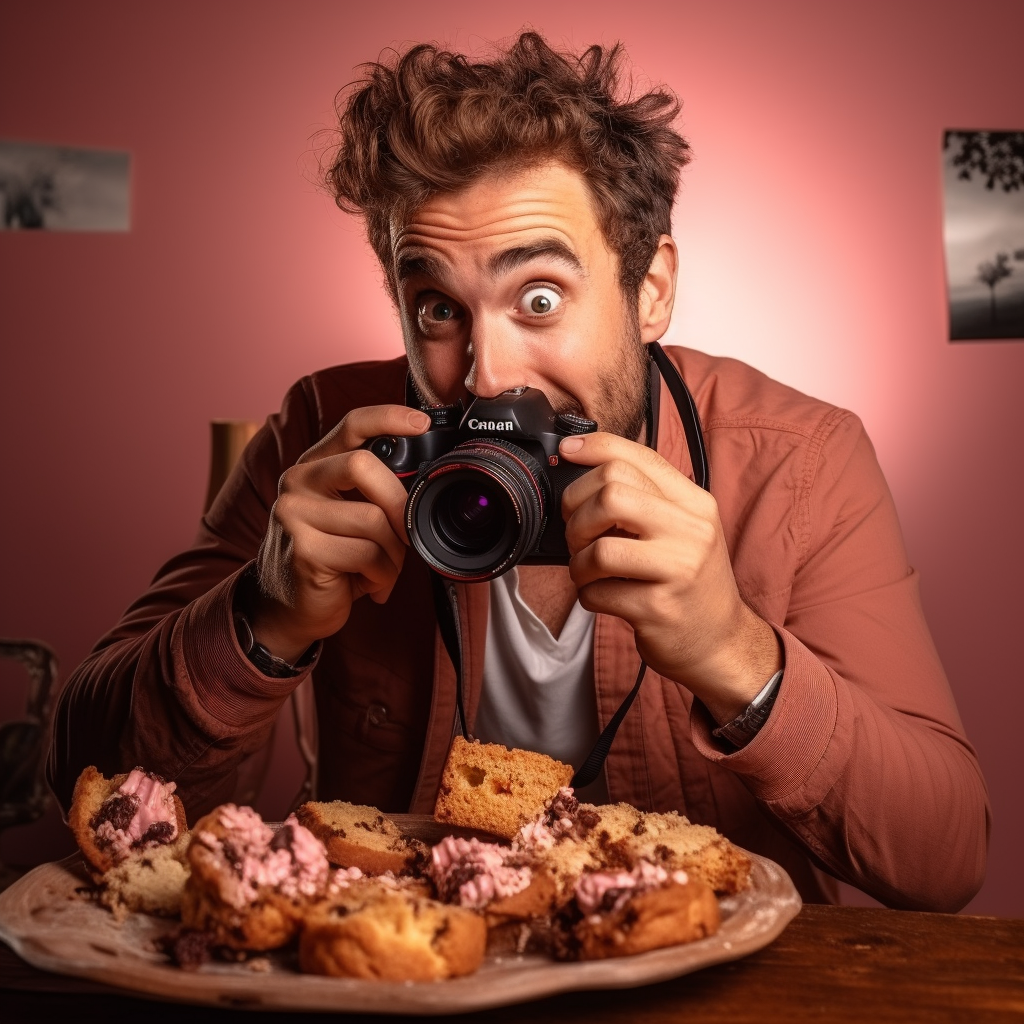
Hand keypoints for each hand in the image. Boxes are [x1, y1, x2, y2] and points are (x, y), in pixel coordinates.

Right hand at [249, 405, 430, 661]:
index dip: (387, 417)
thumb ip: (371, 494)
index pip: (350, 426)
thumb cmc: (328, 560)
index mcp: (313, 467)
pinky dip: (383, 576)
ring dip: (394, 554)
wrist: (285, 609)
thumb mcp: (346, 518)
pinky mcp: (303, 550)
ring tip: (383, 570)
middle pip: (363, 466)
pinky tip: (372, 586)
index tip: (422, 423)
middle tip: (406, 534)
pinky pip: (368, 554)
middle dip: (399, 504)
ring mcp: (294, 515)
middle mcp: (298, 483)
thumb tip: (420, 488)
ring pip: (374, 520)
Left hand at [559, 431, 781, 723]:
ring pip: (599, 548)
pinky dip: (587, 594)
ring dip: (578, 562)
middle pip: (611, 494)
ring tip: (588, 571)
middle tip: (578, 534)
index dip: (593, 449)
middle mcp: (692, 531)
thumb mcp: (682, 529)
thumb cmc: (689, 581)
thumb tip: (585, 463)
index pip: (638, 457)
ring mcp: (677, 570)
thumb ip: (645, 498)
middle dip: (577, 513)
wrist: (721, 642)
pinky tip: (603, 596)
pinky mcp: (658, 608)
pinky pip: (597, 592)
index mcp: (694, 504)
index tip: (566, 451)